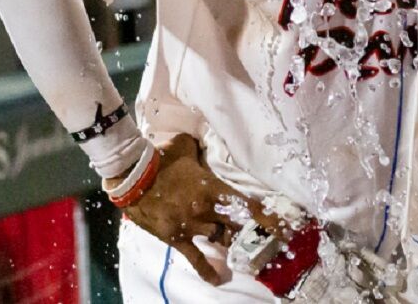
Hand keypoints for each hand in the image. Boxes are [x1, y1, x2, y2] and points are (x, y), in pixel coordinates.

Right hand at [107, 134, 281, 285]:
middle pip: (238, 226)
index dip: (267, 218)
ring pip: (220, 240)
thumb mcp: (185, 147)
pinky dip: (208, 270)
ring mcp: (193, 226)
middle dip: (251, 231)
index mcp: (214, 187)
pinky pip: (196, 258)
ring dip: (229, 242)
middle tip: (262, 237)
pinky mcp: (177, 238)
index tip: (284, 227)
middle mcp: (208, 209)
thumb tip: (203, 139)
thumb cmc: (161, 158)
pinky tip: (218, 279)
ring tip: (238, 246)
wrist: (133, 176)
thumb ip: (199, 147)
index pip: (248, 205)